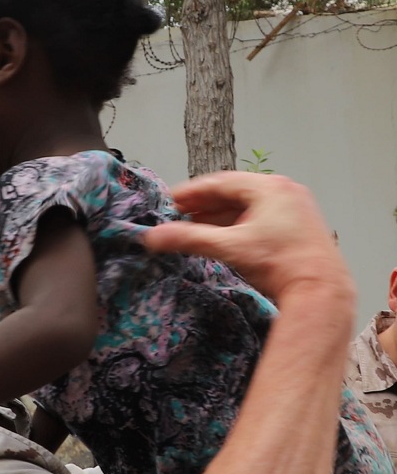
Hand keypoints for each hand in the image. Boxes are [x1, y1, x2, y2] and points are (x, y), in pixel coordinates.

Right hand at [143, 172, 354, 310]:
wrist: (321, 291)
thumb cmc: (281, 264)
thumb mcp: (229, 248)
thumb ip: (189, 239)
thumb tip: (153, 237)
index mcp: (270, 187)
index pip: (220, 182)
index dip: (191, 192)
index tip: (170, 202)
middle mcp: (284, 191)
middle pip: (234, 194)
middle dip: (204, 206)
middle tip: (178, 215)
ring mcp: (294, 209)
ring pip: (247, 208)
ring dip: (220, 218)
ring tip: (194, 228)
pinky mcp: (298, 228)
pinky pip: (260, 219)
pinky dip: (238, 227)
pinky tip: (222, 239)